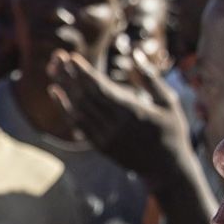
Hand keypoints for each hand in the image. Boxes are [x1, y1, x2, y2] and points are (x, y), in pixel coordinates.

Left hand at [47, 49, 187, 178]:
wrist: (167, 169)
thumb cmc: (172, 131)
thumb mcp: (168, 102)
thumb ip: (150, 78)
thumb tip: (136, 54)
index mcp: (132, 112)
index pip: (100, 89)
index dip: (84, 73)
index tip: (72, 57)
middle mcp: (114, 126)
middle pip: (84, 97)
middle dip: (69, 75)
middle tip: (57, 56)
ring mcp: (105, 138)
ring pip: (77, 110)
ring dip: (63, 88)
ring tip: (52, 69)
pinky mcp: (100, 146)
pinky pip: (77, 124)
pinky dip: (64, 107)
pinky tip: (55, 92)